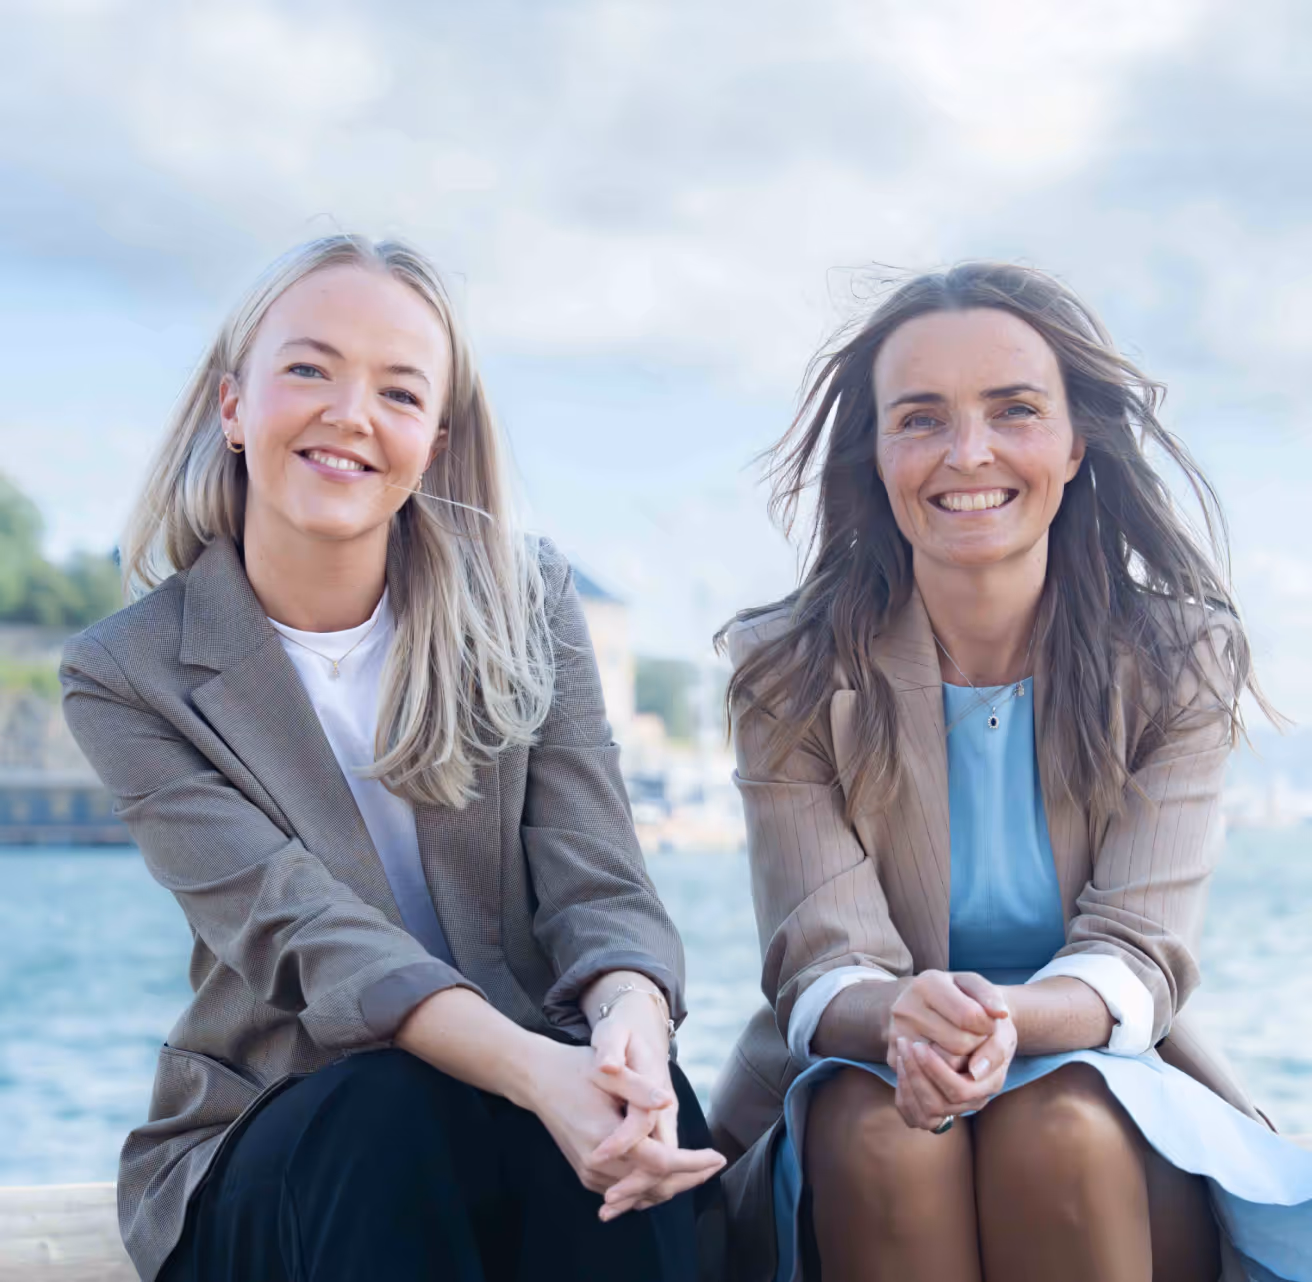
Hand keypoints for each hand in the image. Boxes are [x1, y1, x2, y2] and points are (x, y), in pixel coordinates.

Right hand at [589, 994, 724, 1219]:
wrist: (537, 1078)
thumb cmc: (575, 1068)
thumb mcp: (607, 1070)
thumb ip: (638, 1087)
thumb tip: (667, 1102)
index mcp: (605, 1138)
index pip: (660, 1163)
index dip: (693, 1162)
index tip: (718, 1155)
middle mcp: (597, 1164)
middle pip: (654, 1185)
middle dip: (689, 1178)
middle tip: (715, 1165)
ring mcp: (590, 1173)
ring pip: (641, 1193)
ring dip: (672, 1184)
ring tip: (700, 1170)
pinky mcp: (586, 1173)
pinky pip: (625, 1190)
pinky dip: (649, 1186)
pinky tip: (670, 1176)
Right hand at [886, 970, 1005, 1061]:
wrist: (923, 1005)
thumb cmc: (956, 995)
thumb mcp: (976, 988)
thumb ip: (992, 999)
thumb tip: (1000, 1015)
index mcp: (926, 983)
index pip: (970, 1016)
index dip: (988, 1025)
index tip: (988, 1022)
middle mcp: (905, 1008)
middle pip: (960, 1044)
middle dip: (977, 1044)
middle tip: (975, 1035)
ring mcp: (897, 1034)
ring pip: (948, 1065)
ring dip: (965, 1062)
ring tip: (962, 1045)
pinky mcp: (894, 1058)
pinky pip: (933, 1078)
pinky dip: (948, 1073)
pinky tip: (947, 1056)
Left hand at [892, 1011, 1017, 1131]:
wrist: (981, 1019)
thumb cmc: (985, 1010)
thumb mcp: (991, 1004)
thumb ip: (990, 1034)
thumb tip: (975, 1069)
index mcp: (992, 1079)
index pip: (961, 1089)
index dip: (936, 1071)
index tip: (919, 1045)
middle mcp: (977, 1096)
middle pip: (942, 1103)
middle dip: (919, 1075)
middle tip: (905, 1045)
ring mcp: (959, 1103)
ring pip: (929, 1112)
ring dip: (910, 1083)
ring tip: (902, 1053)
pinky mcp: (941, 1104)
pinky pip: (917, 1115)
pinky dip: (905, 1096)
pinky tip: (901, 1067)